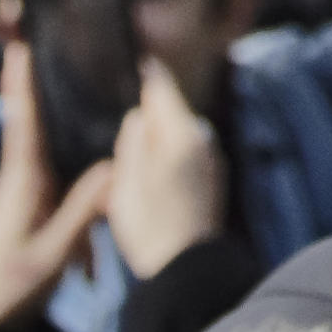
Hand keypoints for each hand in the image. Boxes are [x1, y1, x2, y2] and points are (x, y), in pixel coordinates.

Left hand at [0, 35, 113, 325]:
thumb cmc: (12, 288)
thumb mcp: (53, 254)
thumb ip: (82, 212)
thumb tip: (113, 168)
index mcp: (22, 184)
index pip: (23, 123)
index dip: (22, 84)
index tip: (19, 44)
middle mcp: (21, 178)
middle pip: (33, 120)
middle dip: (35, 81)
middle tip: (40, 37)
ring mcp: (26, 191)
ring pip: (45, 144)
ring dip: (48, 110)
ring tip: (65, 72)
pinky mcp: (33, 205)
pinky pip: (52, 168)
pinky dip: (62, 146)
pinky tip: (83, 138)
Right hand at [109, 59, 230, 277]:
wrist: (186, 271)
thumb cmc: (150, 226)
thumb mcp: (126, 181)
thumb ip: (134, 139)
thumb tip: (141, 113)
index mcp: (181, 133)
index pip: (163, 87)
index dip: (147, 73)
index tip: (137, 59)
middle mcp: (202, 140)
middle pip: (170, 112)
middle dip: (149, 113)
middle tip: (120, 114)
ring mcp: (211, 161)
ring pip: (177, 135)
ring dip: (158, 138)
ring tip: (131, 153)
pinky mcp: (211, 181)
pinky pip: (184, 155)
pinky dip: (167, 156)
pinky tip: (149, 177)